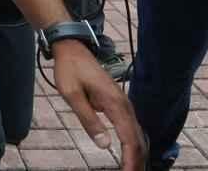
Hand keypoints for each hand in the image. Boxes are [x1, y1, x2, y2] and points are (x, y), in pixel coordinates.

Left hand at [51, 39, 147, 170]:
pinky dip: (133, 144)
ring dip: (137, 154)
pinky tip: (130, 155)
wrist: (73, 49)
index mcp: (114, 104)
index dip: (131, 159)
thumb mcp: (72, 94)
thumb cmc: (70, 70)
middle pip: (138, 139)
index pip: (129, 138)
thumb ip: (88, 119)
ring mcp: (123, 104)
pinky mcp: (119, 104)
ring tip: (132, 170)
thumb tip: (105, 145)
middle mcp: (124, 105)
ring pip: (137, 134)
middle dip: (137, 161)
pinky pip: (131, 128)